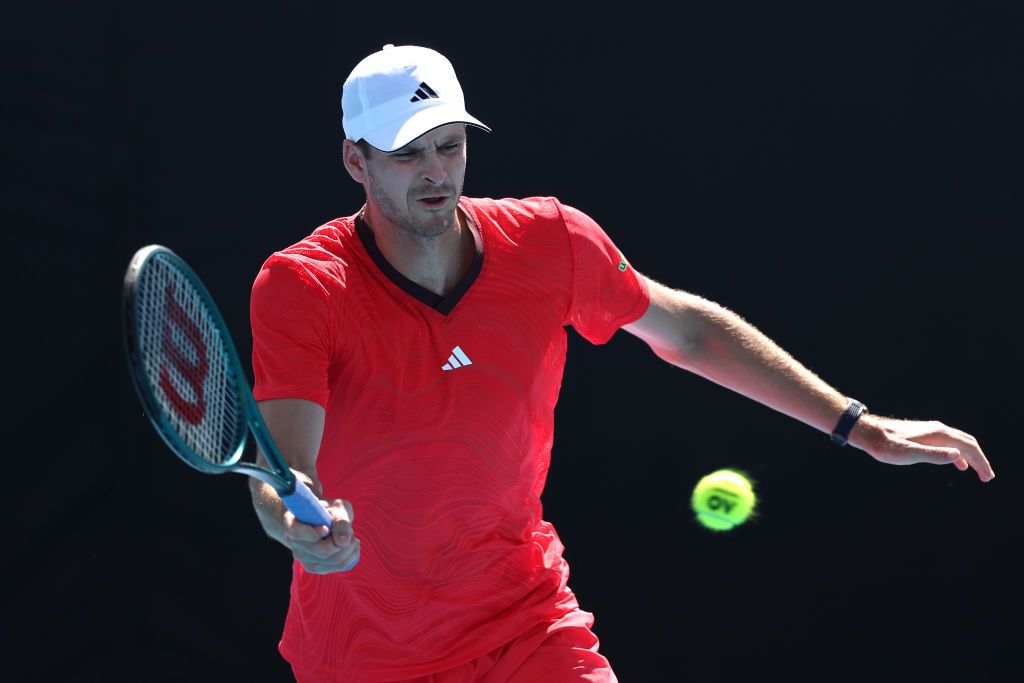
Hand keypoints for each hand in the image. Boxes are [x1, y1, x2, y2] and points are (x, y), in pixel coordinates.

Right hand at [282, 498, 360, 573]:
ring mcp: (303, 558)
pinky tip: (353, 546)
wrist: (327, 520)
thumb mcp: (337, 508)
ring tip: (351, 536)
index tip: (327, 527)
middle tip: (350, 530)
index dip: (314, 533)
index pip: (296, 533)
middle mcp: (294, 543)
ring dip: (349, 548)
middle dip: (343, 541)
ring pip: (332, 561)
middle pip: (321, 551)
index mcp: (292, 523)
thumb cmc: (331, 511)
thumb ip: (340, 521)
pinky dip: (351, 556)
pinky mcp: (315, 567)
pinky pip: (338, 567)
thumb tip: (342, 542)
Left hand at [850, 414, 994, 481]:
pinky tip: (958, 464)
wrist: (869, 433)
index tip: (988, 477)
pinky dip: (958, 454)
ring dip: (971, 457)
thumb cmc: (887, 445)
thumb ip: (934, 455)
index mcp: (939, 433)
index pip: (969, 447)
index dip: (981, 462)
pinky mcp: (924, 435)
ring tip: (978, 473)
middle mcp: (938, 429)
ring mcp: (931, 431)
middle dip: (980, 460)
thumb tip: (959, 456)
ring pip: (959, 443)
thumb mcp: (910, 454)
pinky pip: (948, 444)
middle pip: (968, 443)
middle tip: (987, 477)